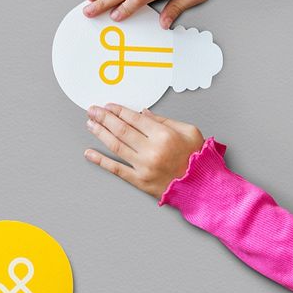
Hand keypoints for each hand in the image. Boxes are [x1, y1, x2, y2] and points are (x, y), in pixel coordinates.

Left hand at [84, 105, 203, 198]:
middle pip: (121, 130)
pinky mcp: (139, 181)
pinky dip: (101, 161)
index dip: (119, 111)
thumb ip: (164, 120)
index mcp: (164, 135)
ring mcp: (144, 167)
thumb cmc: (197, 158)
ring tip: (90, 124)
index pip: (134, 119)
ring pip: (116, 146)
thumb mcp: (188, 131)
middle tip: (92, 110)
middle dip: (104, 118)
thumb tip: (143, 113)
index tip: (108, 106)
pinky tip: (90, 153)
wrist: (202, 186)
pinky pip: (116, 169)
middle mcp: (152, 150)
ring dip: (100, 134)